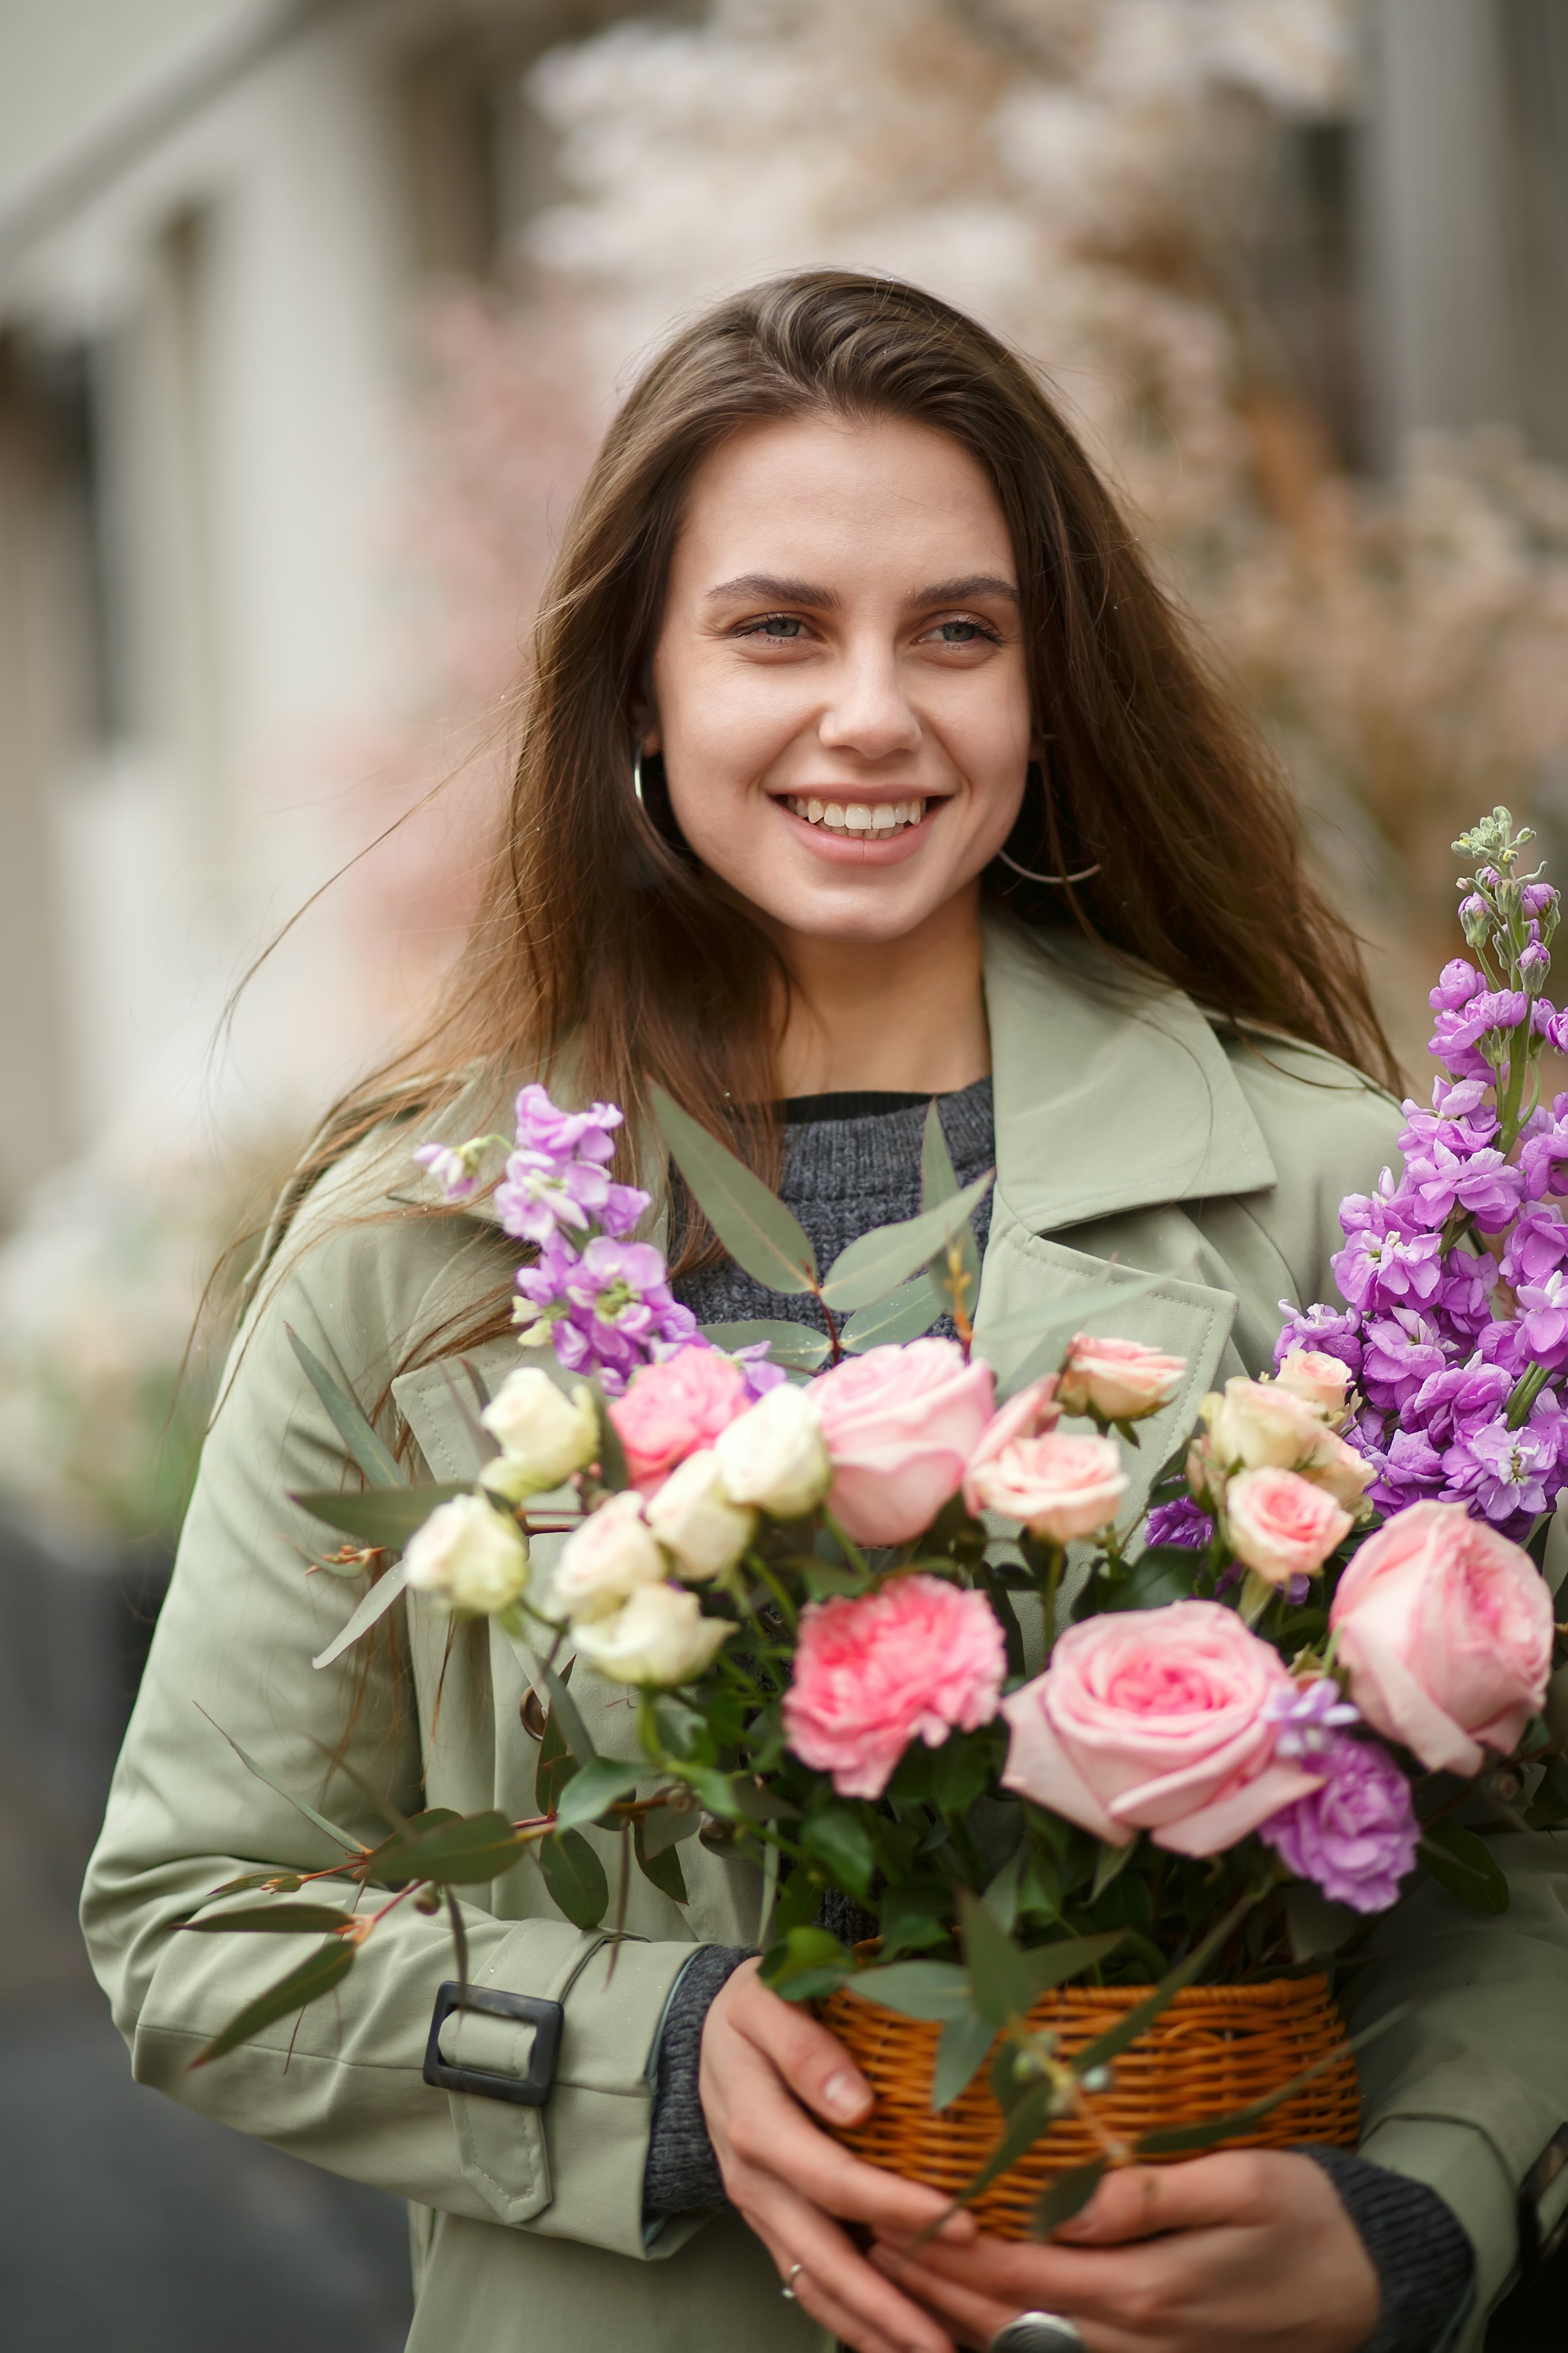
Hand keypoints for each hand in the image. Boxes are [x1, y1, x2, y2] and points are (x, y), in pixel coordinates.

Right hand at [700, 1958, 972, 2352]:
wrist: (707, 2030)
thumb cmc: (752, 2006)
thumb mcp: (764, 1998)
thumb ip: (803, 2046)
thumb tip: (854, 2105)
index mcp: (757, 2124)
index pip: (834, 2179)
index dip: (896, 2207)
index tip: (963, 2225)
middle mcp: (755, 2179)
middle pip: (822, 2255)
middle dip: (887, 2306)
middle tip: (947, 2341)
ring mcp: (761, 2208)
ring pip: (813, 2282)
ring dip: (871, 2327)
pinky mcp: (771, 2221)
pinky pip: (807, 2280)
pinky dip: (850, 2318)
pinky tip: (893, 2340)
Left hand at [872, 2151, 1379, 2352]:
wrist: (1369, 2286)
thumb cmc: (1306, 2218)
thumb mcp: (1242, 2184)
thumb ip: (1152, 2194)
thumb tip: (1072, 2202)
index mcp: (1147, 2289)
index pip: (1023, 2275)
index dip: (952, 2251)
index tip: (894, 2219)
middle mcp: (1136, 2339)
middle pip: (1011, 2322)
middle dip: (935, 2287)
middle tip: (871, 2246)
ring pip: (1032, 2350)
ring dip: (962, 2318)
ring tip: (900, 2279)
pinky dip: (1013, 2340)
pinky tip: (976, 2318)